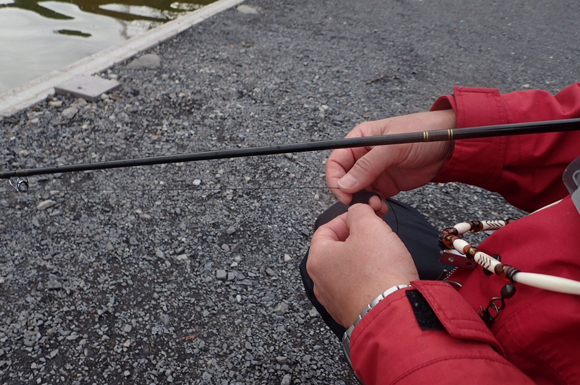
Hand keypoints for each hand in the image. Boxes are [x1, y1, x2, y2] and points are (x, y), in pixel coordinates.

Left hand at [306, 204, 418, 327]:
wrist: (394, 316)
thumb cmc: (379, 273)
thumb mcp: (369, 227)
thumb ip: (359, 212)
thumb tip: (357, 211)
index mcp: (317, 259)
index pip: (326, 228)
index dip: (348, 218)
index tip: (366, 215)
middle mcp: (320, 281)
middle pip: (337, 249)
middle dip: (359, 237)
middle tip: (378, 232)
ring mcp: (334, 300)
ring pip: (348, 268)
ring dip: (365, 257)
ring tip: (384, 253)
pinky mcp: (352, 312)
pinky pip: (358, 287)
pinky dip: (369, 278)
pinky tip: (385, 275)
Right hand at [326, 110, 456, 208]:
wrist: (450, 145)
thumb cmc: (422, 134)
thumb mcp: (393, 147)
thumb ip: (368, 166)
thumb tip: (345, 185)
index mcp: (359, 140)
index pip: (336, 161)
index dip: (335, 178)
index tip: (344, 193)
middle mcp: (363, 156)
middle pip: (344, 179)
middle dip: (350, 193)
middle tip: (363, 203)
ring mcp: (374, 171)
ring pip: (357, 191)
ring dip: (363, 202)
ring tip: (377, 206)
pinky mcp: (386, 184)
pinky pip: (372, 198)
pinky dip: (374, 205)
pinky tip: (383, 207)